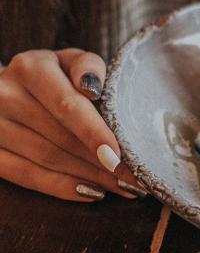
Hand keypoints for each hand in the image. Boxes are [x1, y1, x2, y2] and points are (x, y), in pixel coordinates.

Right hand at [0, 49, 145, 200]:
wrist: (6, 87)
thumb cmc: (52, 74)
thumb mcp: (70, 60)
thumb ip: (88, 66)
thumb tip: (93, 89)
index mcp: (30, 68)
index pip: (67, 106)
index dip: (94, 134)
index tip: (119, 157)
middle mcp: (5, 95)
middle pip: (60, 138)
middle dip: (101, 162)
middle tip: (134, 178)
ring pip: (47, 159)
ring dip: (89, 177)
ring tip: (122, 186)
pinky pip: (25, 175)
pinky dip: (61, 187)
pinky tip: (92, 192)